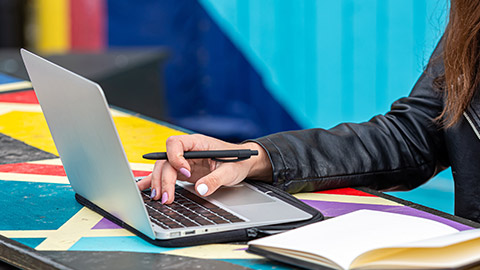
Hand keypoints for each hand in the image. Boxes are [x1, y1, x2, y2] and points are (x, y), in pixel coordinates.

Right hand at [136, 134, 271, 203]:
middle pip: (166, 160)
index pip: (176, 143)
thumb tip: (201, 190)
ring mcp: (184, 161)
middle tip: (166, 197)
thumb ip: (215, 180)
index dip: (176, 158)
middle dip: (164, 179)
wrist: (243, 163)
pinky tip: (144, 189)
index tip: (186, 172)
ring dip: (158, 183)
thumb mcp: (230, 171)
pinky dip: (155, 182)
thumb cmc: (238, 161)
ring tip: (158, 199)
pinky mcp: (183, 171)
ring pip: (163, 168)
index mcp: (198, 143)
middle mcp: (187, 150)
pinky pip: (166, 175)